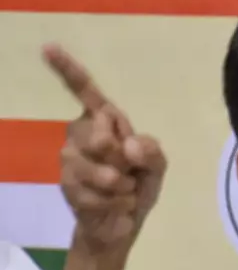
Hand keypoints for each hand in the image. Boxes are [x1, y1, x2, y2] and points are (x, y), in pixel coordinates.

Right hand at [47, 45, 166, 252]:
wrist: (123, 222)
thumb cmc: (139, 184)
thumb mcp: (157, 166)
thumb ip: (152, 151)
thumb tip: (129, 145)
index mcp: (105, 120)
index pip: (84, 91)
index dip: (68, 70)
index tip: (48, 47)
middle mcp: (80, 133)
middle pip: (101, 137)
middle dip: (124, 160)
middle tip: (131, 171)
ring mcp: (69, 158)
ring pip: (98, 169)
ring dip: (122, 185)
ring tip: (125, 189)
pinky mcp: (66, 185)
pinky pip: (95, 194)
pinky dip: (115, 203)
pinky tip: (117, 204)